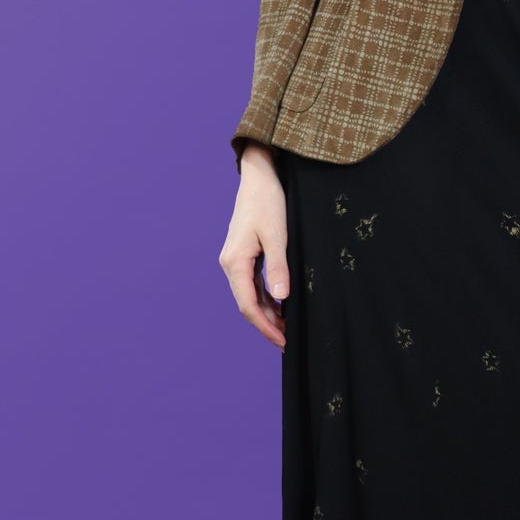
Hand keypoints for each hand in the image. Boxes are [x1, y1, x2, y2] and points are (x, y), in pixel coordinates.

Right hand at [220, 143, 289, 347]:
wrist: (259, 177)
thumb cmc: (268, 202)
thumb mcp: (277, 235)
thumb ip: (278, 267)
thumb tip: (281, 297)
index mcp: (235, 262)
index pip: (248, 306)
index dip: (265, 327)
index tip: (282, 341)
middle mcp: (231, 264)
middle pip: (247, 304)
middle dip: (267, 325)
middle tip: (289, 342)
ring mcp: (236, 260)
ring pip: (250, 296)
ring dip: (268, 313)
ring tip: (288, 328)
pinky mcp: (244, 255)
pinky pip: (253, 284)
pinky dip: (267, 298)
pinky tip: (282, 306)